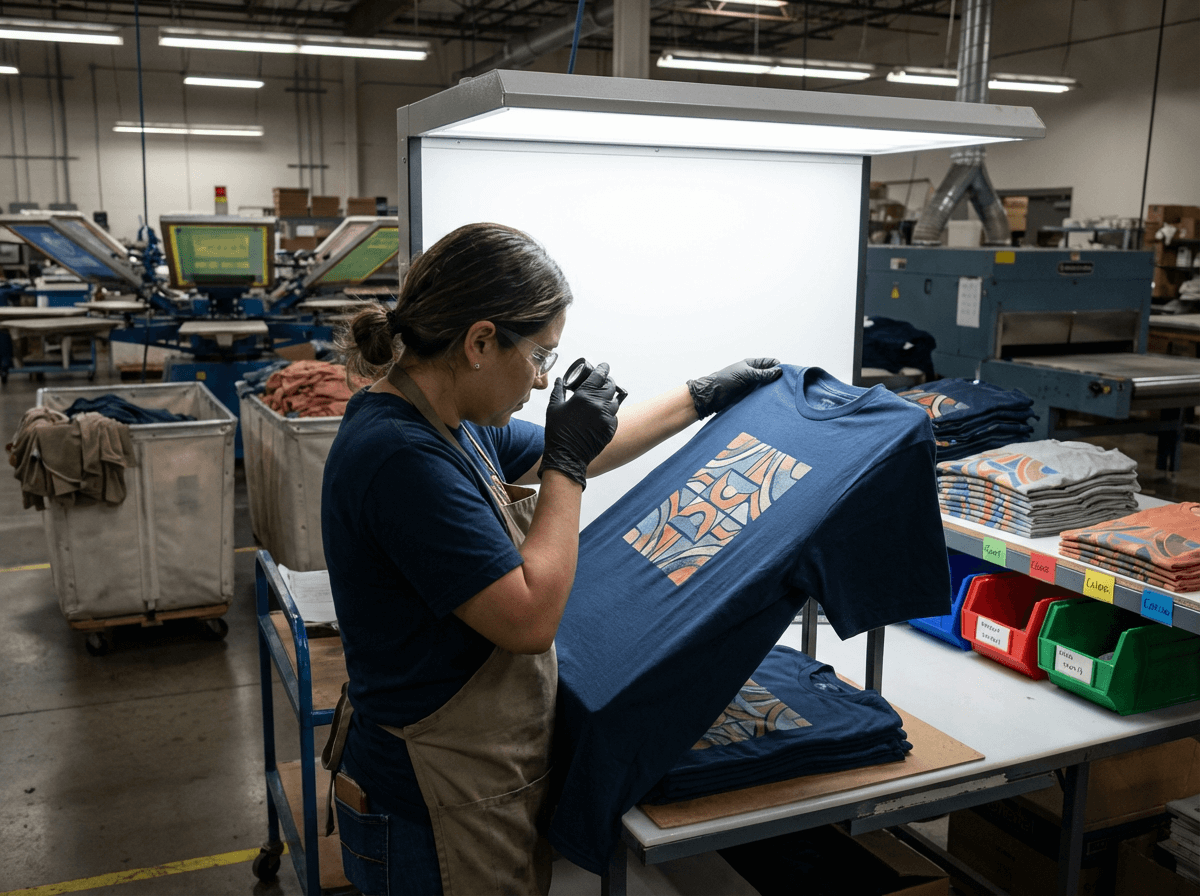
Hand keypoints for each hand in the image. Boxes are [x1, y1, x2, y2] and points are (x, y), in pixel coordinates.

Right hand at [538, 362, 619, 488]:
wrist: (567, 456)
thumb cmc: (557, 432)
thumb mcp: (554, 408)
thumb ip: (558, 391)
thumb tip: (558, 380)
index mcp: (584, 397)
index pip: (599, 376)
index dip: (603, 369)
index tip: (604, 366)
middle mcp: (598, 405)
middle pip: (611, 386)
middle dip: (608, 382)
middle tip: (603, 381)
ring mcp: (606, 418)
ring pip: (615, 401)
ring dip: (610, 397)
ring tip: (602, 399)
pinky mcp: (610, 429)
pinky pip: (614, 416)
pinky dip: (609, 413)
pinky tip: (601, 415)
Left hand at [686, 358, 782, 417]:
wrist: (710, 397)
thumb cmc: (724, 381)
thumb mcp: (745, 375)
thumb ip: (762, 374)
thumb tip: (779, 372)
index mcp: (751, 364)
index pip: (771, 363)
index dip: (779, 367)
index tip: (787, 375)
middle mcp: (753, 374)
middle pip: (771, 376)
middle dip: (778, 380)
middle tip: (786, 387)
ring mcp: (751, 386)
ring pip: (767, 387)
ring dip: (772, 391)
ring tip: (780, 396)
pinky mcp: (749, 397)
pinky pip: (761, 397)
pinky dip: (766, 399)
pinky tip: (772, 402)